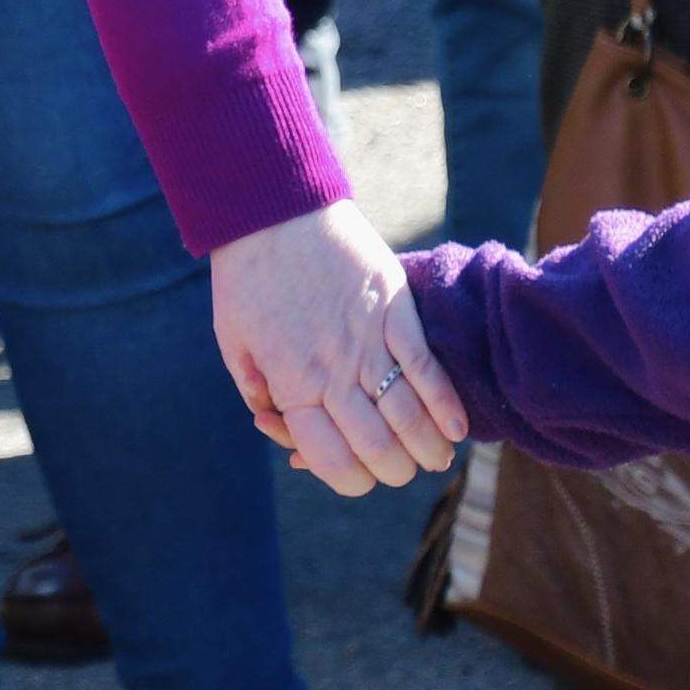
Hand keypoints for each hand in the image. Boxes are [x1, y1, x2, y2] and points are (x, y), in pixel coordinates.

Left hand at [209, 200, 465, 494]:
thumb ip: (260, 393)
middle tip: (403, 469)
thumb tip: (285, 434)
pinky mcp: (393, 309)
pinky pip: (425, 368)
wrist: (271, 208)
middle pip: (378, 448)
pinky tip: (455, 427)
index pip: (332, 460)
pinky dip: (445, 404)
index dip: (352, 481)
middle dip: (394, 471)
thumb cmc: (246, 277)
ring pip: (409, 416)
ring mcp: (366, 341)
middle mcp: (332, 372)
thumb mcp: (234, 342)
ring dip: (428, 447)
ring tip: (437, 457)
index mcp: (291, 385)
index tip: (362, 476)